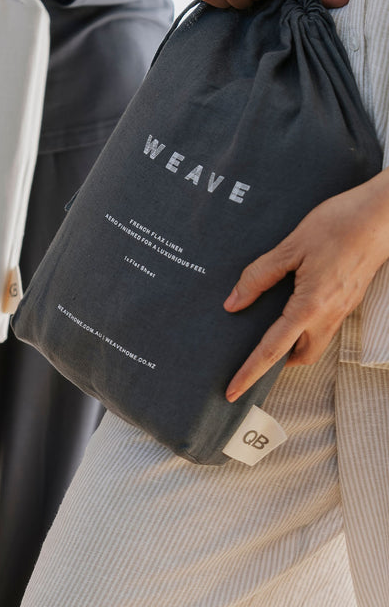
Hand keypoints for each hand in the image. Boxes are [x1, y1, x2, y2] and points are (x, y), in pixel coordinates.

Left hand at [224, 170, 388, 400]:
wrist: (383, 214)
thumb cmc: (339, 224)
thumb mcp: (290, 247)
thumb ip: (259, 276)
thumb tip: (233, 303)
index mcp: (310, 306)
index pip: (272, 350)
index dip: (249, 372)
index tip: (232, 391)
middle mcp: (329, 315)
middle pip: (301, 356)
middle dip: (277, 363)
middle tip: (251, 358)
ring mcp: (343, 308)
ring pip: (316, 342)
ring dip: (294, 344)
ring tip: (269, 330)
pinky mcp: (350, 298)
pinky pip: (325, 324)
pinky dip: (307, 326)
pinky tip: (293, 307)